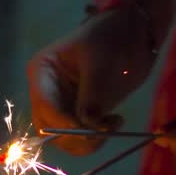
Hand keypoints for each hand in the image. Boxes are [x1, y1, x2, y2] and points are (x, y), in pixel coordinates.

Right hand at [27, 6, 157, 154]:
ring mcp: (64, 104)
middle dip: (74, 135)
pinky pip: (83, 137)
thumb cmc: (111, 37)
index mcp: (42, 71)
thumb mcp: (100, 62)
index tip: (86, 128)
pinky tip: (115, 122)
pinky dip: (98, 138)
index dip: (63, 121)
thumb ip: (92, 94)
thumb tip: (87, 124)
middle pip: (49, 128)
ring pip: (65, 138)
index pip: (45, 104)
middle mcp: (47, 91)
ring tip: (113, 124)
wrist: (133, 34)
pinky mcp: (81, 114)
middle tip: (103, 130)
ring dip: (89, 140)